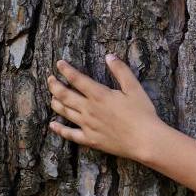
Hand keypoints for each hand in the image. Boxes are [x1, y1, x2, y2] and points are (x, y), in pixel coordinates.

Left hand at [46, 54, 162, 161]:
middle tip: (50, 79)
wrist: (144, 140)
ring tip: (52, 97)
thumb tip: (109, 56)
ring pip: (64, 112)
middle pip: (64, 95)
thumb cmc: (143, 113)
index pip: (77, 79)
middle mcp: (89, 109)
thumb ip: (121, 71)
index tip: (59, 63)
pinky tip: (53, 125)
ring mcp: (87, 125)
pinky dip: (59, 129)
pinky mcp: (90, 139)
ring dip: (55, 103)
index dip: (66, 70)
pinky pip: (70, 134)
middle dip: (55, 85)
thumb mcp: (135, 88)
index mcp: (99, 95)